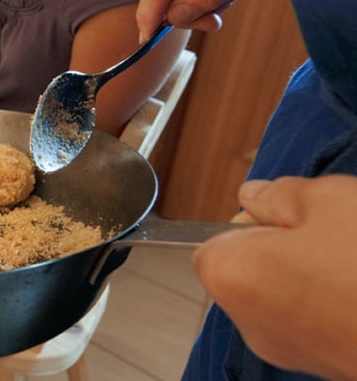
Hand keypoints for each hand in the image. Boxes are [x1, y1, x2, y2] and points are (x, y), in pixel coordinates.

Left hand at [193, 175, 356, 378]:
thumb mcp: (325, 200)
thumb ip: (279, 194)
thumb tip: (253, 195)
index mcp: (230, 275)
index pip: (215, 240)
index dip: (253, 221)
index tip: (292, 214)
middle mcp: (247, 320)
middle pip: (251, 268)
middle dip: (286, 244)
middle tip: (332, 230)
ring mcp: (288, 350)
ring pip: (287, 294)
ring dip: (315, 272)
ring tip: (353, 255)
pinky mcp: (324, 366)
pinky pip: (317, 318)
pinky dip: (337, 299)